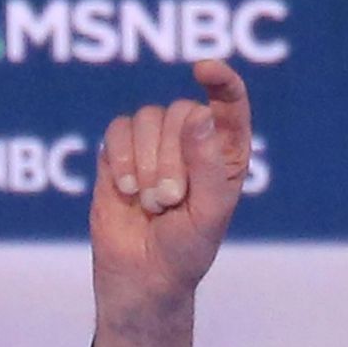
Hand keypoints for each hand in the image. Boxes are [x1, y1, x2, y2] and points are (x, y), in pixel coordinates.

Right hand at [89, 59, 252, 346]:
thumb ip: (207, 165)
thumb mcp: (208, 213)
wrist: (143, 277)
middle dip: (171, 157)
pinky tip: (127, 192)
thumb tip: (200, 115)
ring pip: (146, 118)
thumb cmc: (187, 251)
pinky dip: (121, 160)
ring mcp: (155, 146)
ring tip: (151, 203)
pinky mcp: (120, 153)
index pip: (229, 104)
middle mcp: (192, 143)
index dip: (222, 81)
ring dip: (146, 163)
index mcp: (226, 154)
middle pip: (179, 112)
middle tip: (170, 200)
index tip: (204, 70)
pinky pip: (117, 130)